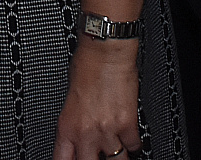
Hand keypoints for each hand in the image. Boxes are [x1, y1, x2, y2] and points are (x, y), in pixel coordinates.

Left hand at [53, 36, 142, 158]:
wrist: (105, 52)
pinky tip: (130, 138)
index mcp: (66, 126)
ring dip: (117, 156)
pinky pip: (134, 146)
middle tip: (99, 153)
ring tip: (117, 149)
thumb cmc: (86, 66)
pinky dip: (133, 144)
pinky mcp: (128, 125)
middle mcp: (86, 133)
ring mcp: (108, 131)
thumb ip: (74, 122)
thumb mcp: (69, 99)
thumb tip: (79, 135)